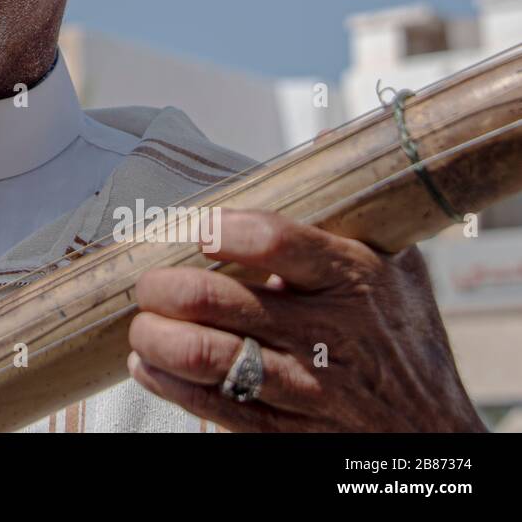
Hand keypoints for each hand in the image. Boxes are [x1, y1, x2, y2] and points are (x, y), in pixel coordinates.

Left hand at [125, 209, 485, 431]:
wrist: (434, 431)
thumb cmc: (403, 337)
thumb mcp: (399, 266)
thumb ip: (353, 210)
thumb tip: (317, 143)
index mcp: (349, 278)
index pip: (279, 244)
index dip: (228, 232)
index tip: (196, 228)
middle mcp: (325, 333)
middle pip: (220, 302)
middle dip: (165, 288)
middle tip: (148, 283)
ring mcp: (304, 386)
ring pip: (207, 357)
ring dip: (157, 337)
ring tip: (143, 324)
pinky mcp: (286, 429)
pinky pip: (214, 406)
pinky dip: (168, 383)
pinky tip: (148, 364)